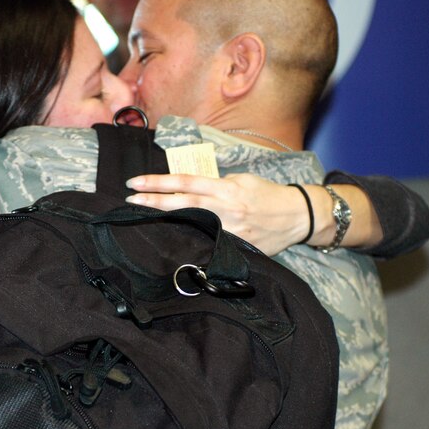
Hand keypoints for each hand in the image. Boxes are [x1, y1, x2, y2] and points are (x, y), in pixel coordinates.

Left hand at [125, 173, 309, 255]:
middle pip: (183, 204)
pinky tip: (171, 241)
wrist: (298, 216)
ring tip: (141, 216)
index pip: (186, 182)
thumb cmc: (268, 194)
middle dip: (154, 202)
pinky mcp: (236, 246)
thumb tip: (190, 188)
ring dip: (166, 221)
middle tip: (130, 201)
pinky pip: (209, 243)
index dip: (159, 182)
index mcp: (226, 189)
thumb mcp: (242, 181)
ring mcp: (231, 230)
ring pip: (192, 225)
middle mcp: (226, 209)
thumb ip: (216, 184)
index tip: (136, 182)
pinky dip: (190, 241)